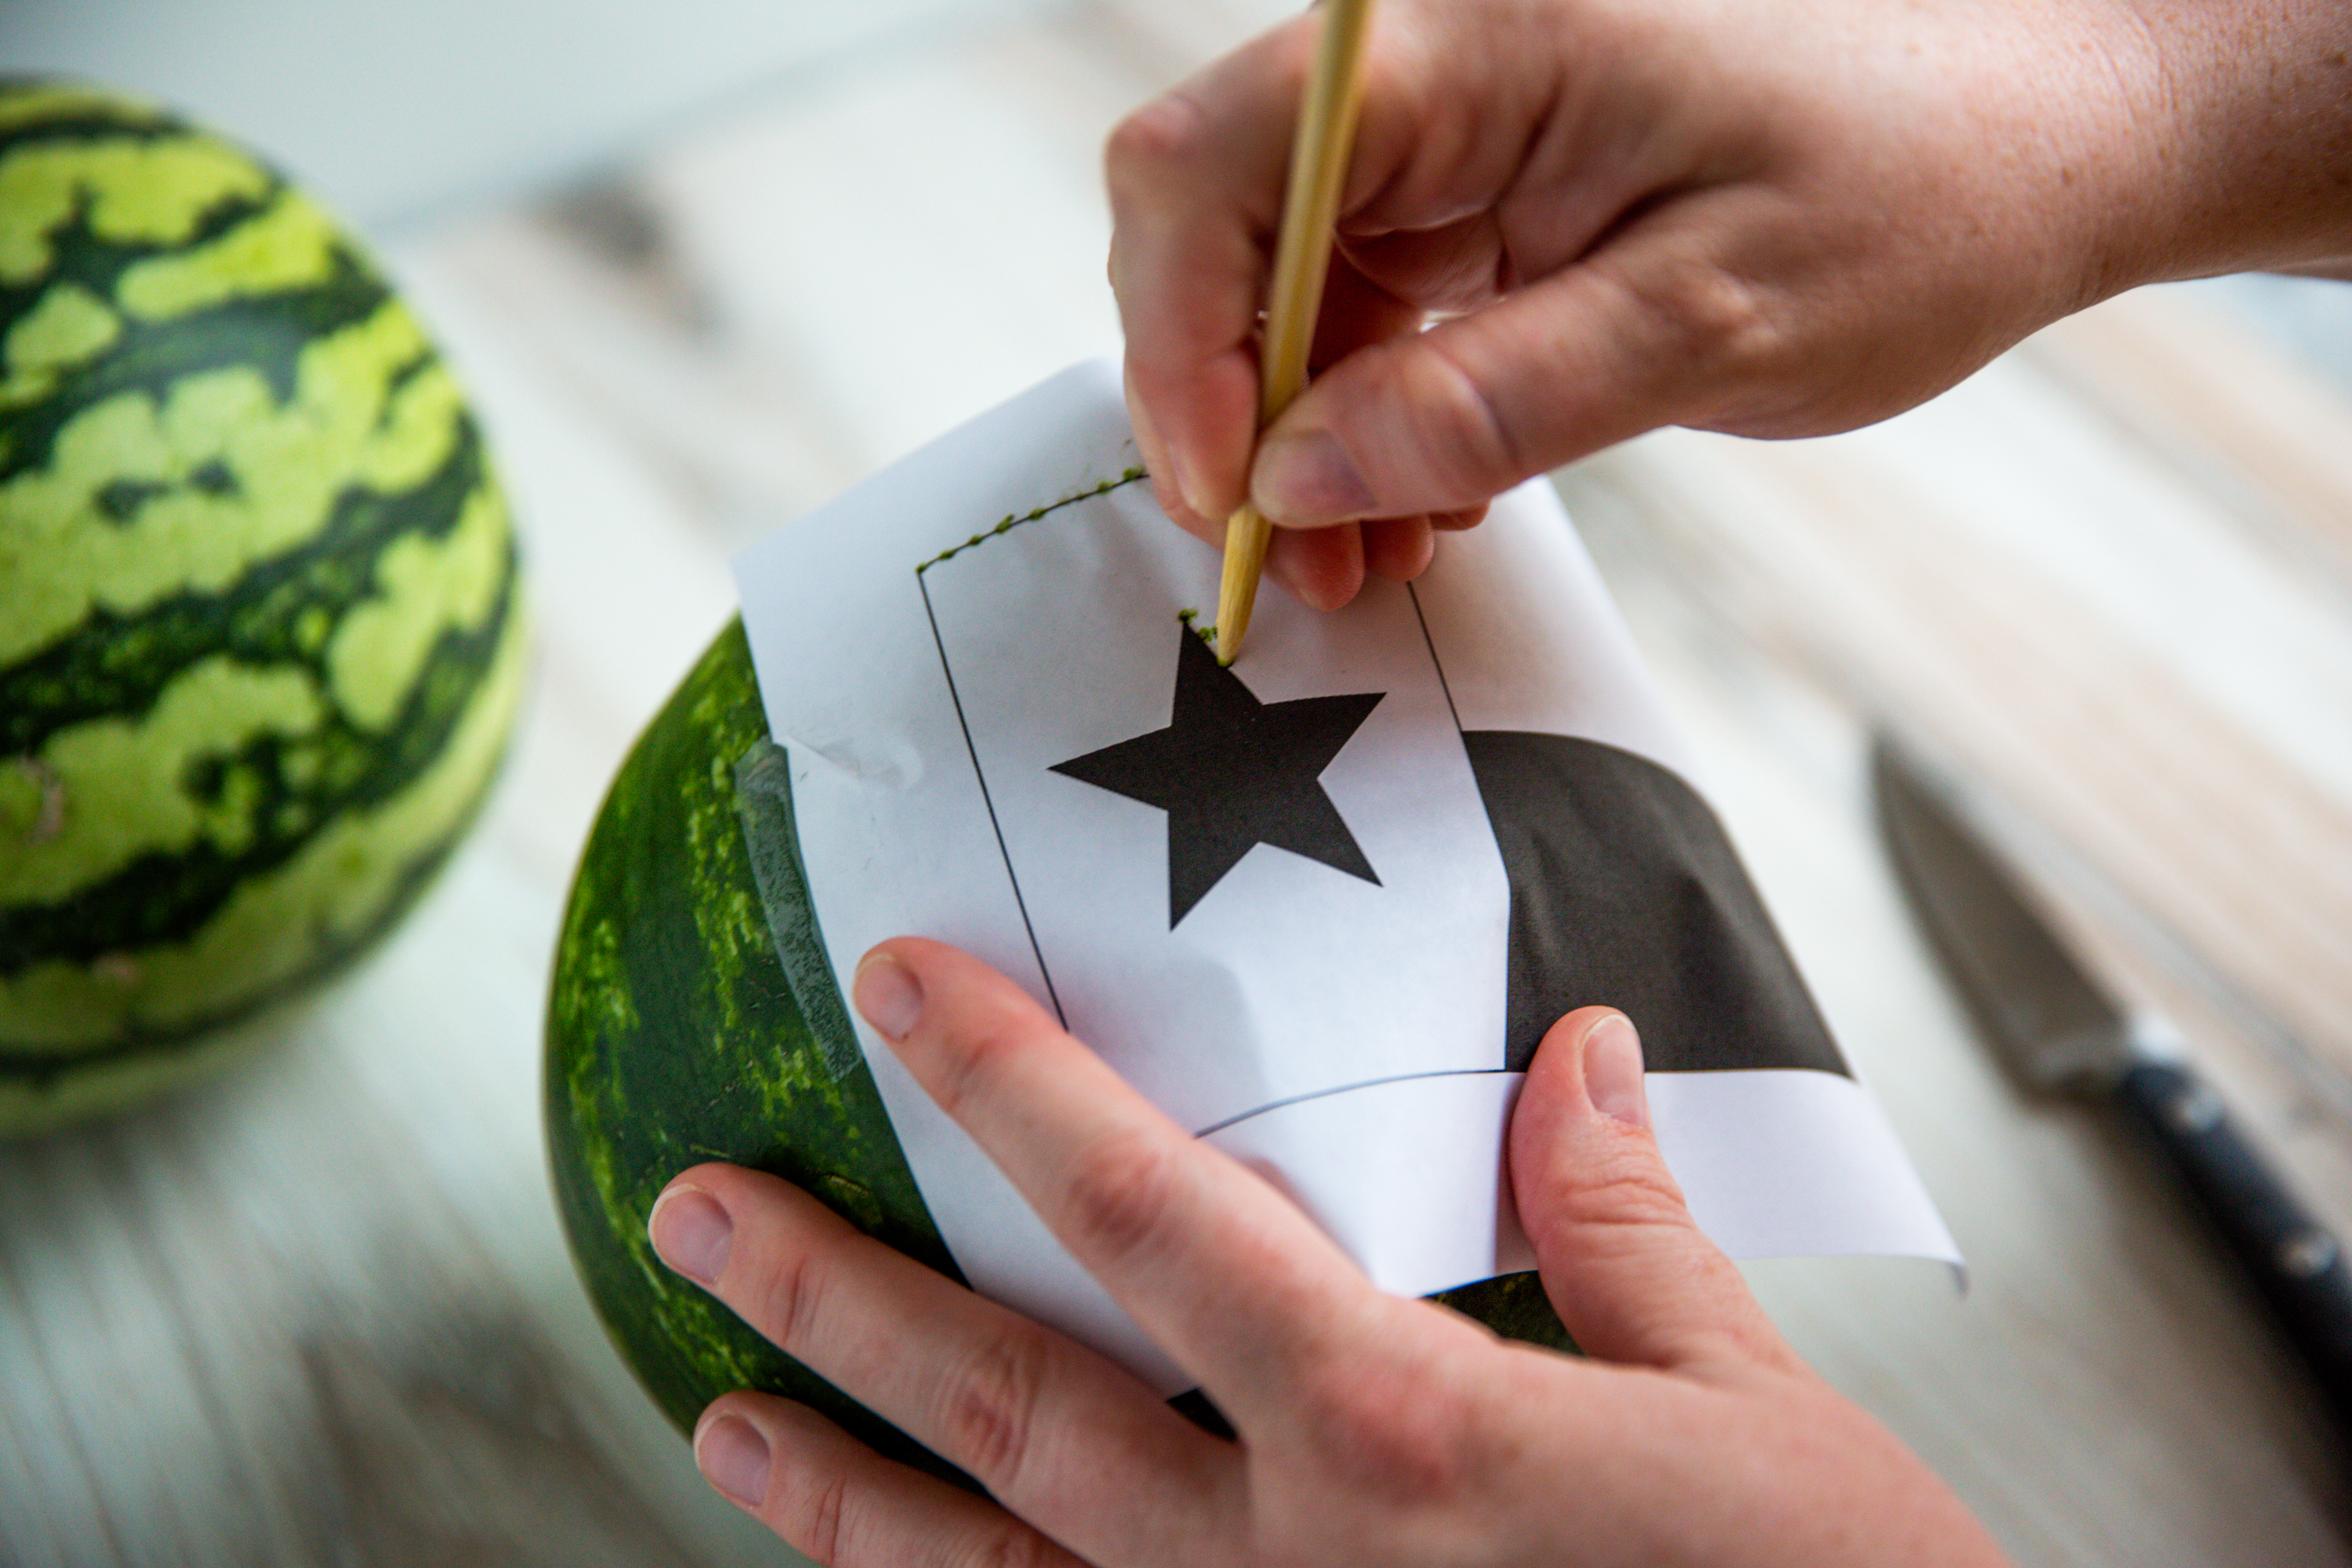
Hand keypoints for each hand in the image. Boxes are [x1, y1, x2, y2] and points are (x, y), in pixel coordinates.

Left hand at [648, 937, 2010, 1566]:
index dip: (1017, 1084)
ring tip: (725, 1418)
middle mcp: (1290, 1563)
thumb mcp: (1752, 1413)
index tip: (906, 989)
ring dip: (845, 1497)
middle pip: (1011, 1407)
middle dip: (837, 1300)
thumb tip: (1578, 1062)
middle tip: (698, 1216)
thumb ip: (1623, 1230)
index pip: (1155, 1211)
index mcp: (1401, 1433)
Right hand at [1106, 0, 2351, 609]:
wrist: (2034, 146)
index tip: (1230, 495)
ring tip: (1366, 559)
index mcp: (1475, 43)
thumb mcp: (1710, 321)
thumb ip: (1491, 397)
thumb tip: (1296, 476)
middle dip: (1237, 413)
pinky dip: (1369, 417)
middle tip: (1295, 566)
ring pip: (1281, 283)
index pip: (1212, 165)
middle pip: (1219, 228)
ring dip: (1301, 438)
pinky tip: (1417, 500)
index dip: (1181, 339)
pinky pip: (1363, 303)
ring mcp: (1453, 128)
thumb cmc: (1914, 196)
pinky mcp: (1480, 188)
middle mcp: (1436, 66)